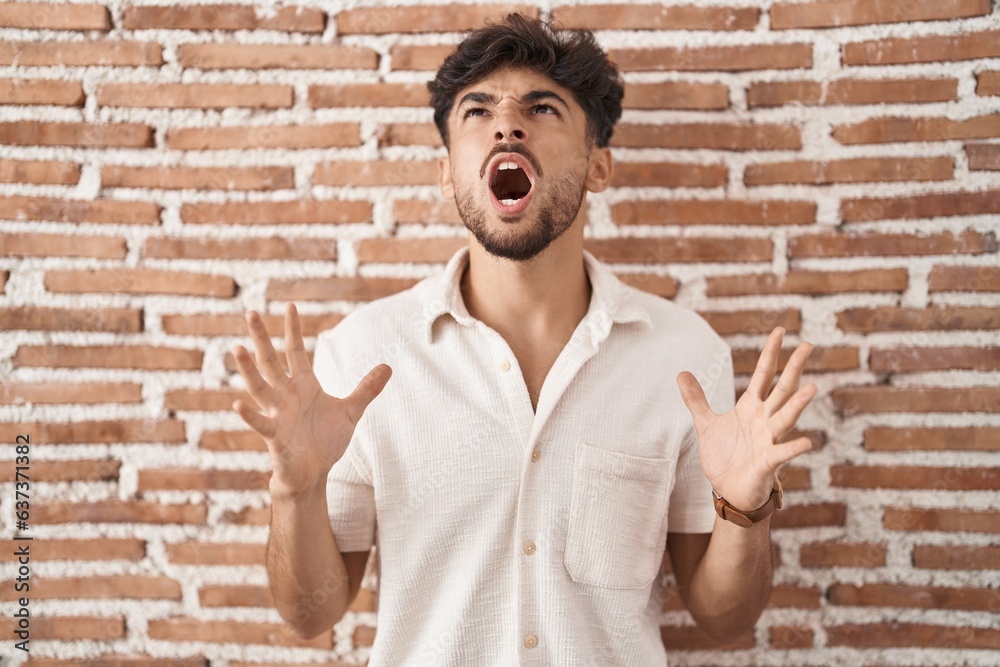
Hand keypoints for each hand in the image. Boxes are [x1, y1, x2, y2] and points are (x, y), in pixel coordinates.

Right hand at [231, 303, 390, 495]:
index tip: (290, 306)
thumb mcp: (351, 411)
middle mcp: (286, 395)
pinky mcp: (274, 437)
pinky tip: (238, 404)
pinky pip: (261, 424)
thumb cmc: (326, 440)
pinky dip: (250, 415)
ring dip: (248, 370)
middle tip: (251, 313)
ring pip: (260, 388)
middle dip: (261, 338)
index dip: (293, 330)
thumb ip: (366, 389)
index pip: (295, 351)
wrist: (313, 472)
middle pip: (271, 361)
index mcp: (303, 385)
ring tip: (237, 349)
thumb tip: (388, 367)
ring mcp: (278, 414)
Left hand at [676, 327, 816, 511]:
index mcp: (750, 407)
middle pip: (782, 389)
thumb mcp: (706, 423)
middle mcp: (764, 419)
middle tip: (808, 345)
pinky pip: (782, 453)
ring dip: (799, 404)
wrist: (729, 490)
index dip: (770, 353)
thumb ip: (696, 399)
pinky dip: (793, 447)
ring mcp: (768, 439)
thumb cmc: (725, 457)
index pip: (763, 375)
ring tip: (812, 387)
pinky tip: (807, 442)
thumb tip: (681, 373)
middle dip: (794, 368)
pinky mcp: (767, 462)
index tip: (781, 331)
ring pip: (786, 417)